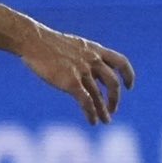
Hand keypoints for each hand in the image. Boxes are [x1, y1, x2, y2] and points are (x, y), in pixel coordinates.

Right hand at [19, 28, 134, 125]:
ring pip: (99, 96)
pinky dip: (91, 113)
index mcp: (94, 50)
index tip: (129, 86)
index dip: (128, 75)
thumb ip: (85, 56)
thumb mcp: (73, 45)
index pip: (120, 62)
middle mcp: (92, 61)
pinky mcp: (70, 82)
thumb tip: (88, 69)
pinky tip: (92, 121)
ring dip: (103, 110)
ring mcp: (82, 71)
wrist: (33, 40)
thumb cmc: (47, 43)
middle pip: (113, 83)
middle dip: (114, 98)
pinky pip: (86, 102)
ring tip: (105, 121)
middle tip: (113, 109)